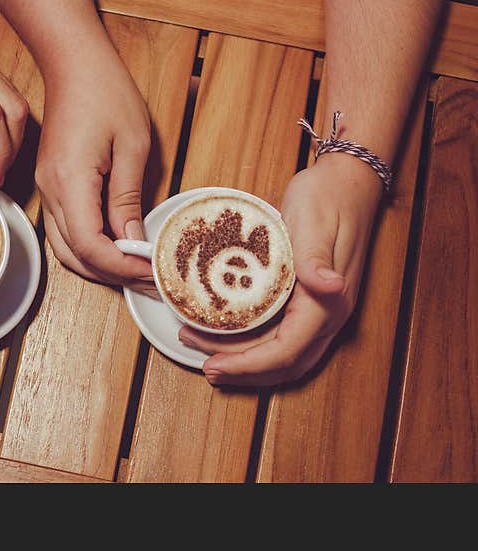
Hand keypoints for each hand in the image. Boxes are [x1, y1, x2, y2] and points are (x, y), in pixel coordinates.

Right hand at [35, 52, 153, 284]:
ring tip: (137, 266)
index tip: (151, 268)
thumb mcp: (132, 145)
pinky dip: (89, 247)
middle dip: (112, 274)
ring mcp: (45, 189)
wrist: (74, 63)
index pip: (90, 246)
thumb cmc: (105, 92)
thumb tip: (132, 240)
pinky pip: (64, 230)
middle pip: (74, 256)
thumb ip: (129, 199)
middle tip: (150, 277)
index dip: (121, 266)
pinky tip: (117, 246)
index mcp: (69, 181)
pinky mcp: (50, 186)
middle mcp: (49, 191)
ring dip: (100, 264)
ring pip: (66, 248)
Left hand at [178, 154, 382, 385]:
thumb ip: (316, 260)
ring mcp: (322, 310)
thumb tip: (330, 287)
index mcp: (328, 302)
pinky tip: (229, 334)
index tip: (214, 366)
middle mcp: (329, 314)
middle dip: (242, 369)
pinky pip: (282, 336)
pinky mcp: (311, 300)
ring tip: (205, 351)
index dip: (248, 365)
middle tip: (204, 365)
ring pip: (283, 354)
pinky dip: (254, 344)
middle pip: (283, 362)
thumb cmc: (328, 198)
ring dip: (246, 360)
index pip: (286, 352)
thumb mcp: (313, 224)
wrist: (347, 180)